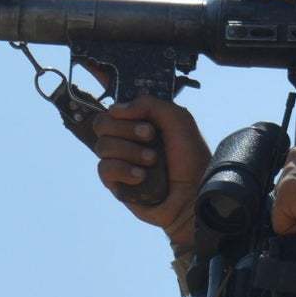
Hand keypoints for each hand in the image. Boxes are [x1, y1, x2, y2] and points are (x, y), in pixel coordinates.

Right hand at [91, 97, 206, 245]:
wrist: (194, 192)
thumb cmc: (190, 157)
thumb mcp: (178, 119)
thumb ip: (150, 104)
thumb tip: (116, 109)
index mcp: (138, 123)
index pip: (113, 110)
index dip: (122, 112)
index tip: (145, 121)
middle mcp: (126, 141)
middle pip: (101, 124)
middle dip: (126, 129)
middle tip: (150, 137)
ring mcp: (120, 162)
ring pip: (103, 146)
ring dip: (130, 151)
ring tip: (152, 161)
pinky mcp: (116, 183)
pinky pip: (104, 169)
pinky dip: (124, 170)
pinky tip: (142, 177)